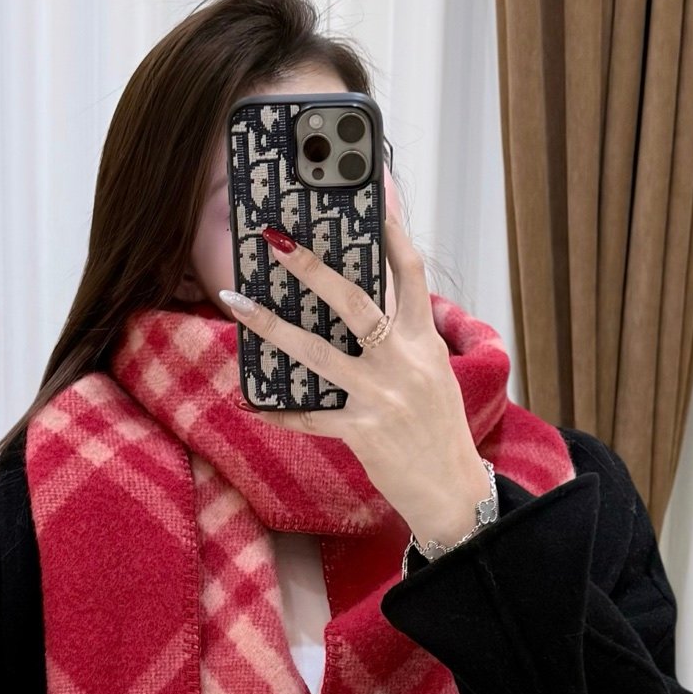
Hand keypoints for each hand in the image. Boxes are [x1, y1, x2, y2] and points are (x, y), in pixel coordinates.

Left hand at [217, 202, 492, 552]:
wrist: (454, 492)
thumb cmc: (439, 432)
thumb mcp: (434, 376)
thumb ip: (405, 342)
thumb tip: (363, 313)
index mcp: (425, 343)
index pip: (411, 276)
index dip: (392, 235)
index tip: (370, 201)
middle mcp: (405, 362)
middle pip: (354, 302)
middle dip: (311, 268)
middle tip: (275, 241)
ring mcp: (382, 396)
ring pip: (318, 352)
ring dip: (272, 327)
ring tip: (237, 304)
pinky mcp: (362, 431)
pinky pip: (309, 416)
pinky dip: (279, 411)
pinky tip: (251, 403)